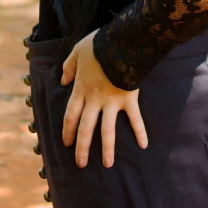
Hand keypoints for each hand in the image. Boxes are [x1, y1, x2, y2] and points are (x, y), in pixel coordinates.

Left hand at [61, 28, 148, 168]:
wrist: (121, 42)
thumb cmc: (99, 45)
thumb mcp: (77, 50)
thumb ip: (69, 66)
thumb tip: (63, 81)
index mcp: (81, 89)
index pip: (70, 116)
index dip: (67, 131)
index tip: (66, 144)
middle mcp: (95, 100)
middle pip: (86, 128)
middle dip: (82, 148)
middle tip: (81, 164)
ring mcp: (113, 102)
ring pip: (107, 130)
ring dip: (107, 148)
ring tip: (107, 165)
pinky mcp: (129, 99)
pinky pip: (135, 118)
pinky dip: (140, 131)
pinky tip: (143, 145)